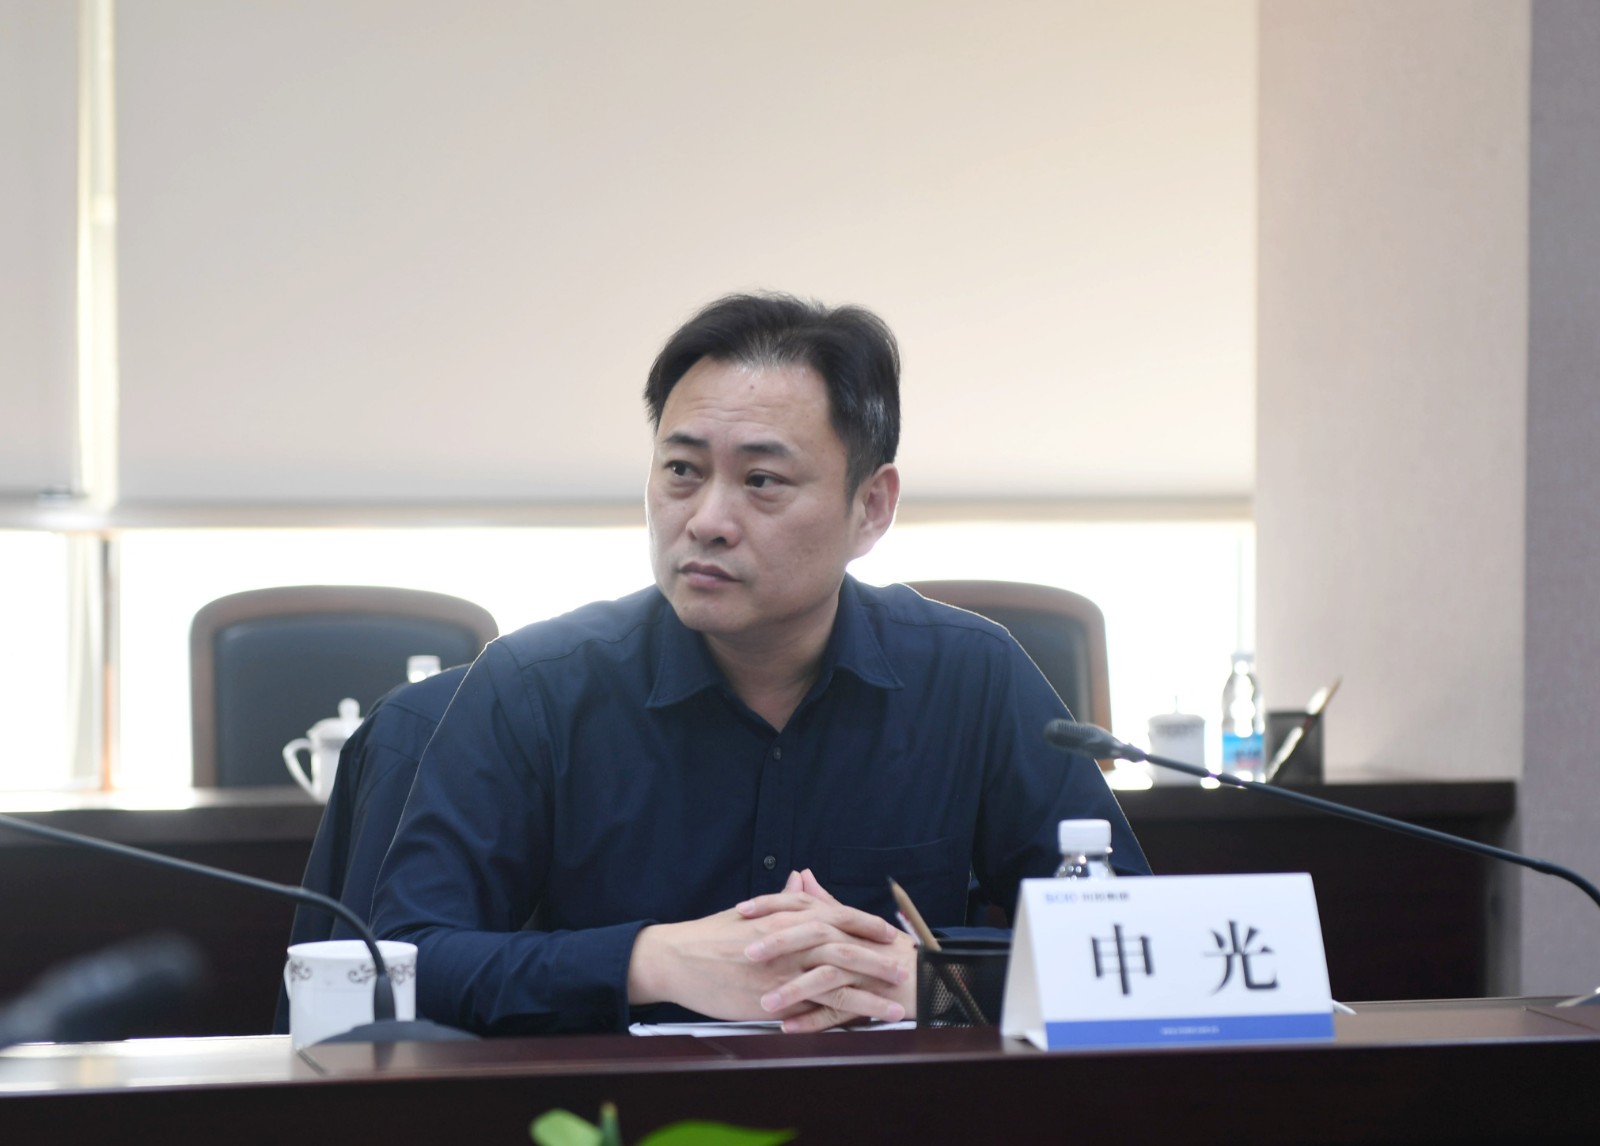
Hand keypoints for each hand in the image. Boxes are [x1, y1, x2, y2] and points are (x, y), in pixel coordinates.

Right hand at [626, 870, 911, 1030]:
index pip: (836, 916)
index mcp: (786, 915)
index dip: (865, 924)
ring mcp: (784, 970)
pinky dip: (842, 1015)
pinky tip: (862, 1024)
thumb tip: (800, 880)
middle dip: (878, 958)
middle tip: (904, 967)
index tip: (888, 932)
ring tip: (897, 1005)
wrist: (678, 960)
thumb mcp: (750, 913)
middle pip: (846, 947)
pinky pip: (815, 1007)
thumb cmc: (711, 935)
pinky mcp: (774, 999)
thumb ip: (781, 899)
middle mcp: (791, 940)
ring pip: (839, 980)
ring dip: (871, 993)